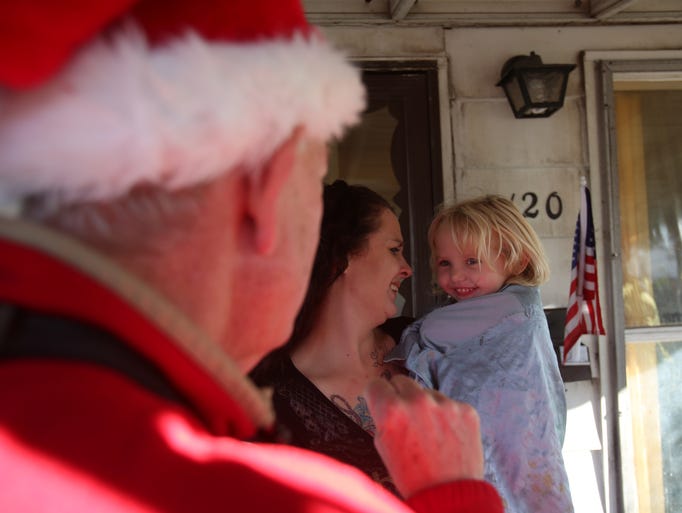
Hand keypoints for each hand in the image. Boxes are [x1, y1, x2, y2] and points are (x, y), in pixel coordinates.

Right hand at [365, 375, 483, 497]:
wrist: (450, 496)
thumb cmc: (412, 476)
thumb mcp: (383, 446)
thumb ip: (383, 417)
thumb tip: (386, 400)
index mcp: (391, 410)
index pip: (376, 383)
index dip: (378, 395)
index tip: (382, 401)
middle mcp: (417, 401)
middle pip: (401, 380)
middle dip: (400, 396)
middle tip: (406, 417)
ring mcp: (444, 404)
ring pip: (427, 392)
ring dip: (425, 405)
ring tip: (430, 432)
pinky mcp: (466, 409)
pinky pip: (449, 403)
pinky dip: (447, 415)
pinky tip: (447, 435)